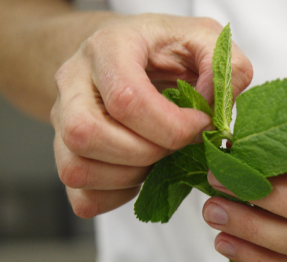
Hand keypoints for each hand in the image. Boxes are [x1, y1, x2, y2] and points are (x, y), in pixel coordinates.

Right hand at [50, 14, 251, 217]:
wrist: (124, 52)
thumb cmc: (163, 49)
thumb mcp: (203, 40)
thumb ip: (225, 66)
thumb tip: (217, 114)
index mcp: (108, 47)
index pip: (126, 98)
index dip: (172, 126)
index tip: (200, 125)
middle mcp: (72, 83)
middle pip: (87, 135)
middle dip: (147, 154)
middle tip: (177, 146)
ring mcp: (61, 121)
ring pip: (76, 169)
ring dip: (131, 177)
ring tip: (159, 159)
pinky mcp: (65, 155)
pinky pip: (81, 197)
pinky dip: (117, 197)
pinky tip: (139, 173)